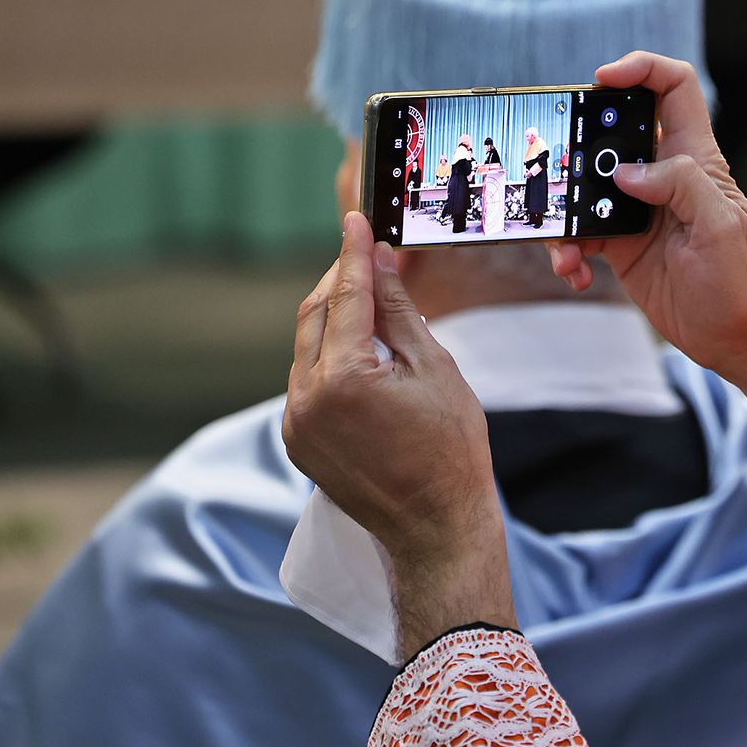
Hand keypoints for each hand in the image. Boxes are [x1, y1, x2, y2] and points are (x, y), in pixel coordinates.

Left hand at [285, 214, 513, 658]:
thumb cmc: (451, 450)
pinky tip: (360, 346)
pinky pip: (307, 379)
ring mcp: (296, 424)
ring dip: (334, 317)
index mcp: (344, 380)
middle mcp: (306, 401)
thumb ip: (400, 312)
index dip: (354, 254)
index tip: (356, 218)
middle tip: (368, 253)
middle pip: (315, 316)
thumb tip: (381, 264)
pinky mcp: (297, 441)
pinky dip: (329, 354)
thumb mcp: (435, 369)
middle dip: (341, 282)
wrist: (434, 528)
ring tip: (371, 298)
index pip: (345, 298)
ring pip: (307, 347)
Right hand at [547, 53, 746, 480]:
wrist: (733, 339)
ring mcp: (638, 209)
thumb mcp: (720, 228)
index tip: (604, 80)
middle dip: (579, 140)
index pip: (674, 88)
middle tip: (558, 165)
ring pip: (585, 184)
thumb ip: (681, 186)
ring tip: (565, 246)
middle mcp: (664, 176)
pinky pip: (579, 232)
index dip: (642, 69)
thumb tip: (628, 172)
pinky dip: (567, 251)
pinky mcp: (619, 243)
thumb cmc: (739, 283)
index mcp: (696, 160)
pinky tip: (576, 275)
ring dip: (563, 209)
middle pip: (615, 130)